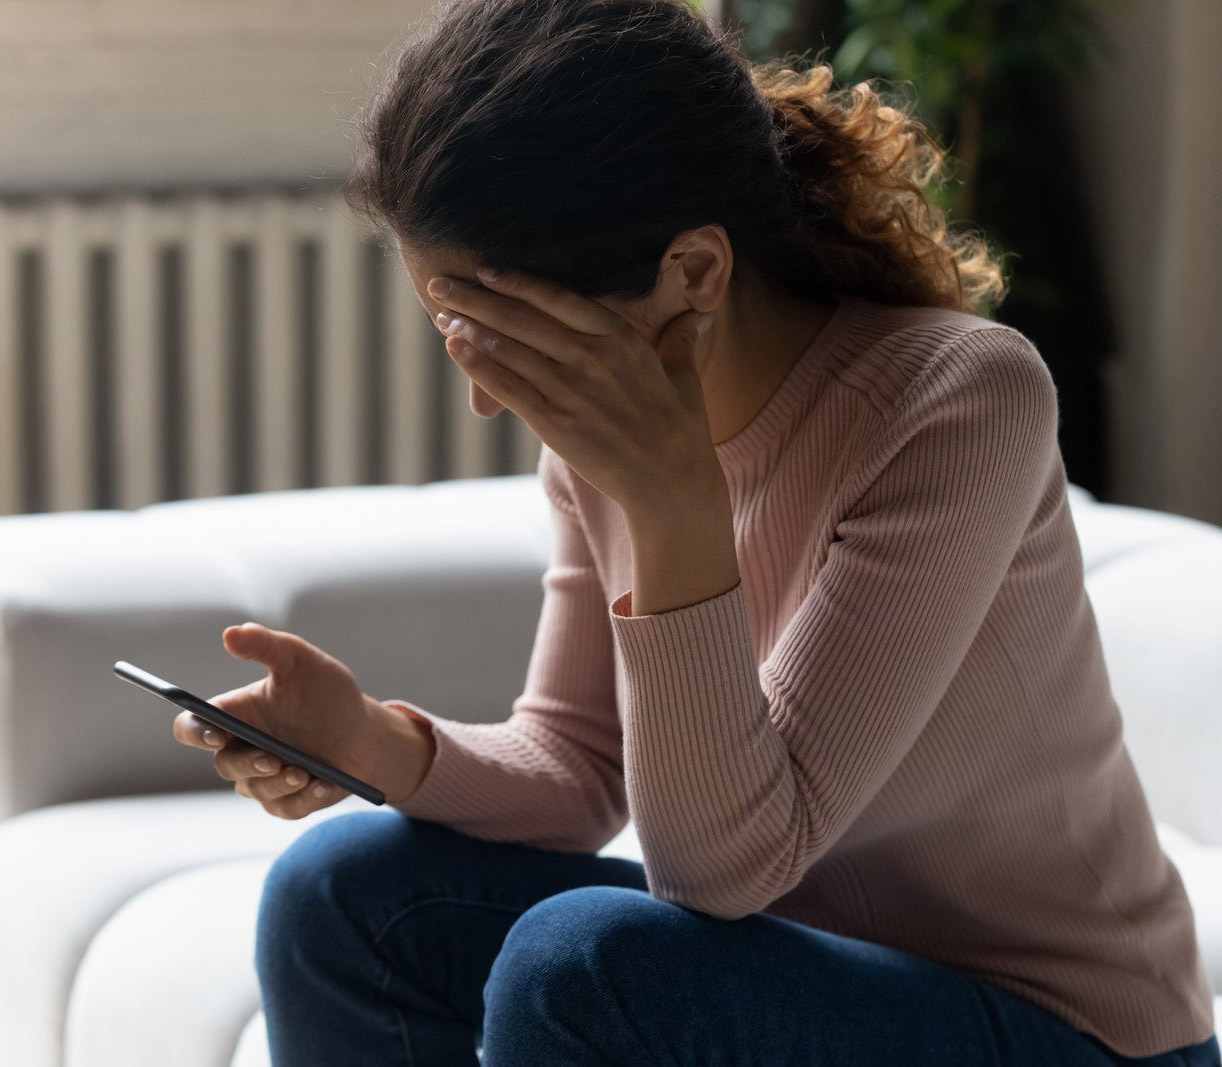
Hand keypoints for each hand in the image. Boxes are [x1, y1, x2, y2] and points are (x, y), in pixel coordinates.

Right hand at [171, 622, 427, 818]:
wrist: (364, 732)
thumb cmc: (327, 694)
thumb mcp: (301, 661)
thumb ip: (266, 645)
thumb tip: (231, 633)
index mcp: (235, 715)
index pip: (191, 727)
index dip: (195, 732)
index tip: (216, 733)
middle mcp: (241, 749)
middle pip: (224, 765)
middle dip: (249, 763)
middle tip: (274, 757)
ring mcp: (262, 779)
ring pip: (254, 790)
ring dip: (279, 782)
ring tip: (306, 772)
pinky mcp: (286, 802)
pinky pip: (286, 808)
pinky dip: (305, 798)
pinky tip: (324, 785)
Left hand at [427, 268, 720, 516]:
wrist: (670, 485)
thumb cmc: (682, 431)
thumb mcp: (685, 378)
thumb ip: (682, 341)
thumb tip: (698, 316)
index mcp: (622, 338)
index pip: (559, 299)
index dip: (518, 283)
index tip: (488, 271)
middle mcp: (592, 357)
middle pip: (523, 319)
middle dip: (476, 299)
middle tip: (441, 283)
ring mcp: (570, 390)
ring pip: (509, 349)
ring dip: (469, 328)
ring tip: (441, 315)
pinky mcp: (554, 423)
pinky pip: (507, 387)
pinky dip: (478, 365)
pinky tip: (455, 348)